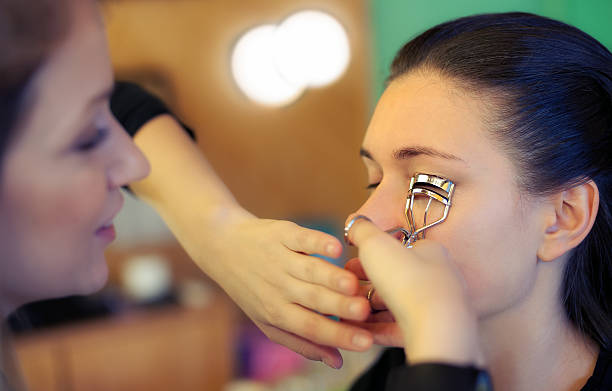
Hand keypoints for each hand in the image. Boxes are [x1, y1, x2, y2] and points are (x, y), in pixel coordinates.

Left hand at [128, 115, 372, 367]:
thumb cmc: (252, 288)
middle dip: (339, 306)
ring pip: (309, 270)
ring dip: (332, 277)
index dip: (338, 336)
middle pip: (312, 299)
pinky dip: (318, 242)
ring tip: (353, 284)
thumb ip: (303, 342)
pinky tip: (335, 248)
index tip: (365, 342)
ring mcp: (279, 259)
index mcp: (276, 312)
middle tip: (364, 311)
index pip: (310, 328)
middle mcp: (278, 287)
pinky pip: (301, 238)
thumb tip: (337, 362)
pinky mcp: (281, 233)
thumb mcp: (269, 321)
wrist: (222, 245)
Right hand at [345, 218, 482, 365]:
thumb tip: (355, 222)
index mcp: (431, 252)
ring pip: (397, 305)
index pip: (398, 250)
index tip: (351, 264)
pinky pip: (399, 329)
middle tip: (347, 288)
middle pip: (396, 279)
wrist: (435, 326)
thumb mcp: (376, 243)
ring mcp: (437, 307)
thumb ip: (363, 230)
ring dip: (370, 308)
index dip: (372, 256)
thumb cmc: (409, 279)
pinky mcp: (433, 332)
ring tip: (349, 311)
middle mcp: (439, 278)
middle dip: (369, 284)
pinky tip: (360, 331)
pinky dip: (378, 330)